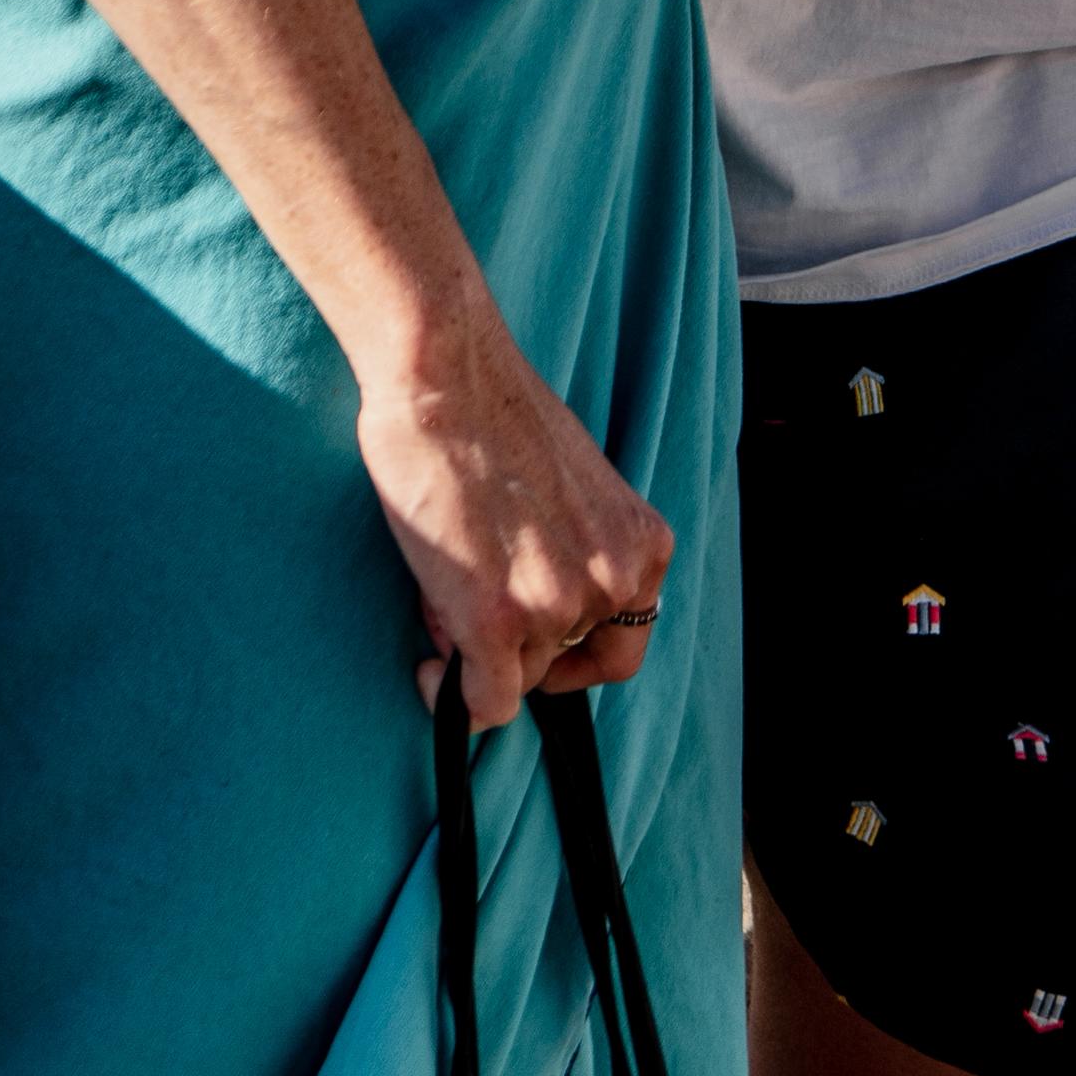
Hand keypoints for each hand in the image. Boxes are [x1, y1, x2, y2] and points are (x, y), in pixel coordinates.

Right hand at [354, 285, 674, 728]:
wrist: (446, 372)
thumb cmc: (494, 413)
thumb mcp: (576, 491)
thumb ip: (576, 553)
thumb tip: (537, 624)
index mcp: (643, 547)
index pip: (623, 643)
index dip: (574, 652)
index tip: (536, 644)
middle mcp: (613, 583)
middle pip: (564, 659)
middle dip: (517, 640)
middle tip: (472, 597)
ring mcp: (555, 607)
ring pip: (517, 675)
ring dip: (476, 646)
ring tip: (445, 585)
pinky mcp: (494, 622)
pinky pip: (483, 703)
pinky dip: (453, 698)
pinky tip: (431, 674)